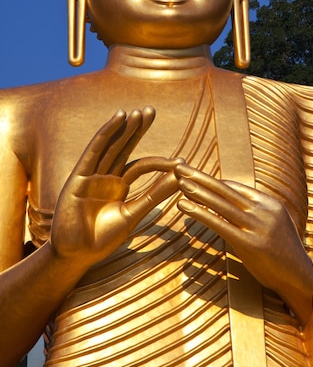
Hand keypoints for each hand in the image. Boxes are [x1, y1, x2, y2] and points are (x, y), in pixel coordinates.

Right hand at [51, 108, 181, 267]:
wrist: (76, 256)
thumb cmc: (102, 238)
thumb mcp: (133, 214)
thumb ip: (154, 195)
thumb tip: (180, 177)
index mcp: (119, 186)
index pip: (141, 166)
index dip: (160, 162)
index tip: (181, 162)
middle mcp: (106, 176)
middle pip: (124, 147)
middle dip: (137, 129)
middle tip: (151, 110)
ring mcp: (92, 175)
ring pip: (111, 145)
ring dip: (124, 128)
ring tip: (138, 112)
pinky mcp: (78, 176)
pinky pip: (94, 150)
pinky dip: (106, 133)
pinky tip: (118, 118)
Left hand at [175, 164, 312, 323]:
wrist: (301, 278)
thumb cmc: (283, 253)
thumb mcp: (273, 225)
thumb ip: (255, 213)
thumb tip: (232, 205)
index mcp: (269, 203)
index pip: (235, 187)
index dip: (212, 181)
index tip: (193, 173)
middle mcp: (263, 210)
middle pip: (225, 189)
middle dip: (200, 177)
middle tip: (179, 165)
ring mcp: (257, 226)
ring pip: (221, 204)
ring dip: (197, 191)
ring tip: (179, 182)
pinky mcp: (250, 244)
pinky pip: (220, 224)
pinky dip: (200, 213)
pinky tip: (185, 206)